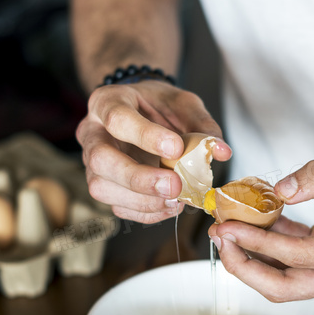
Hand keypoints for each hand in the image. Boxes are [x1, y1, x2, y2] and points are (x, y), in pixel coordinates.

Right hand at [76, 80, 231, 222]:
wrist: (143, 112)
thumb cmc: (158, 106)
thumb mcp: (183, 104)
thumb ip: (201, 124)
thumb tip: (221, 152)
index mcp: (107, 102)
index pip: (118, 119)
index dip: (146, 136)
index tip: (176, 149)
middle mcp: (92, 133)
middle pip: (100, 159)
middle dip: (138, 178)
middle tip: (175, 186)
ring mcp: (93, 163)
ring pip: (102, 188)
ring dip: (142, 200)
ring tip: (176, 199)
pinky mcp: (104, 186)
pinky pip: (118, 207)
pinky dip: (147, 212)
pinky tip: (170, 206)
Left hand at [207, 158, 313, 300]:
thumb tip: (280, 190)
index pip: (295, 257)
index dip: (257, 243)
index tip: (228, 227)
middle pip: (283, 288)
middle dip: (245, 267)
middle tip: (220, 238)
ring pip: (286, 281)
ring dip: (255, 259)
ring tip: (229, 230)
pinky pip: (295, 263)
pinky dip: (273, 246)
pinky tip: (258, 221)